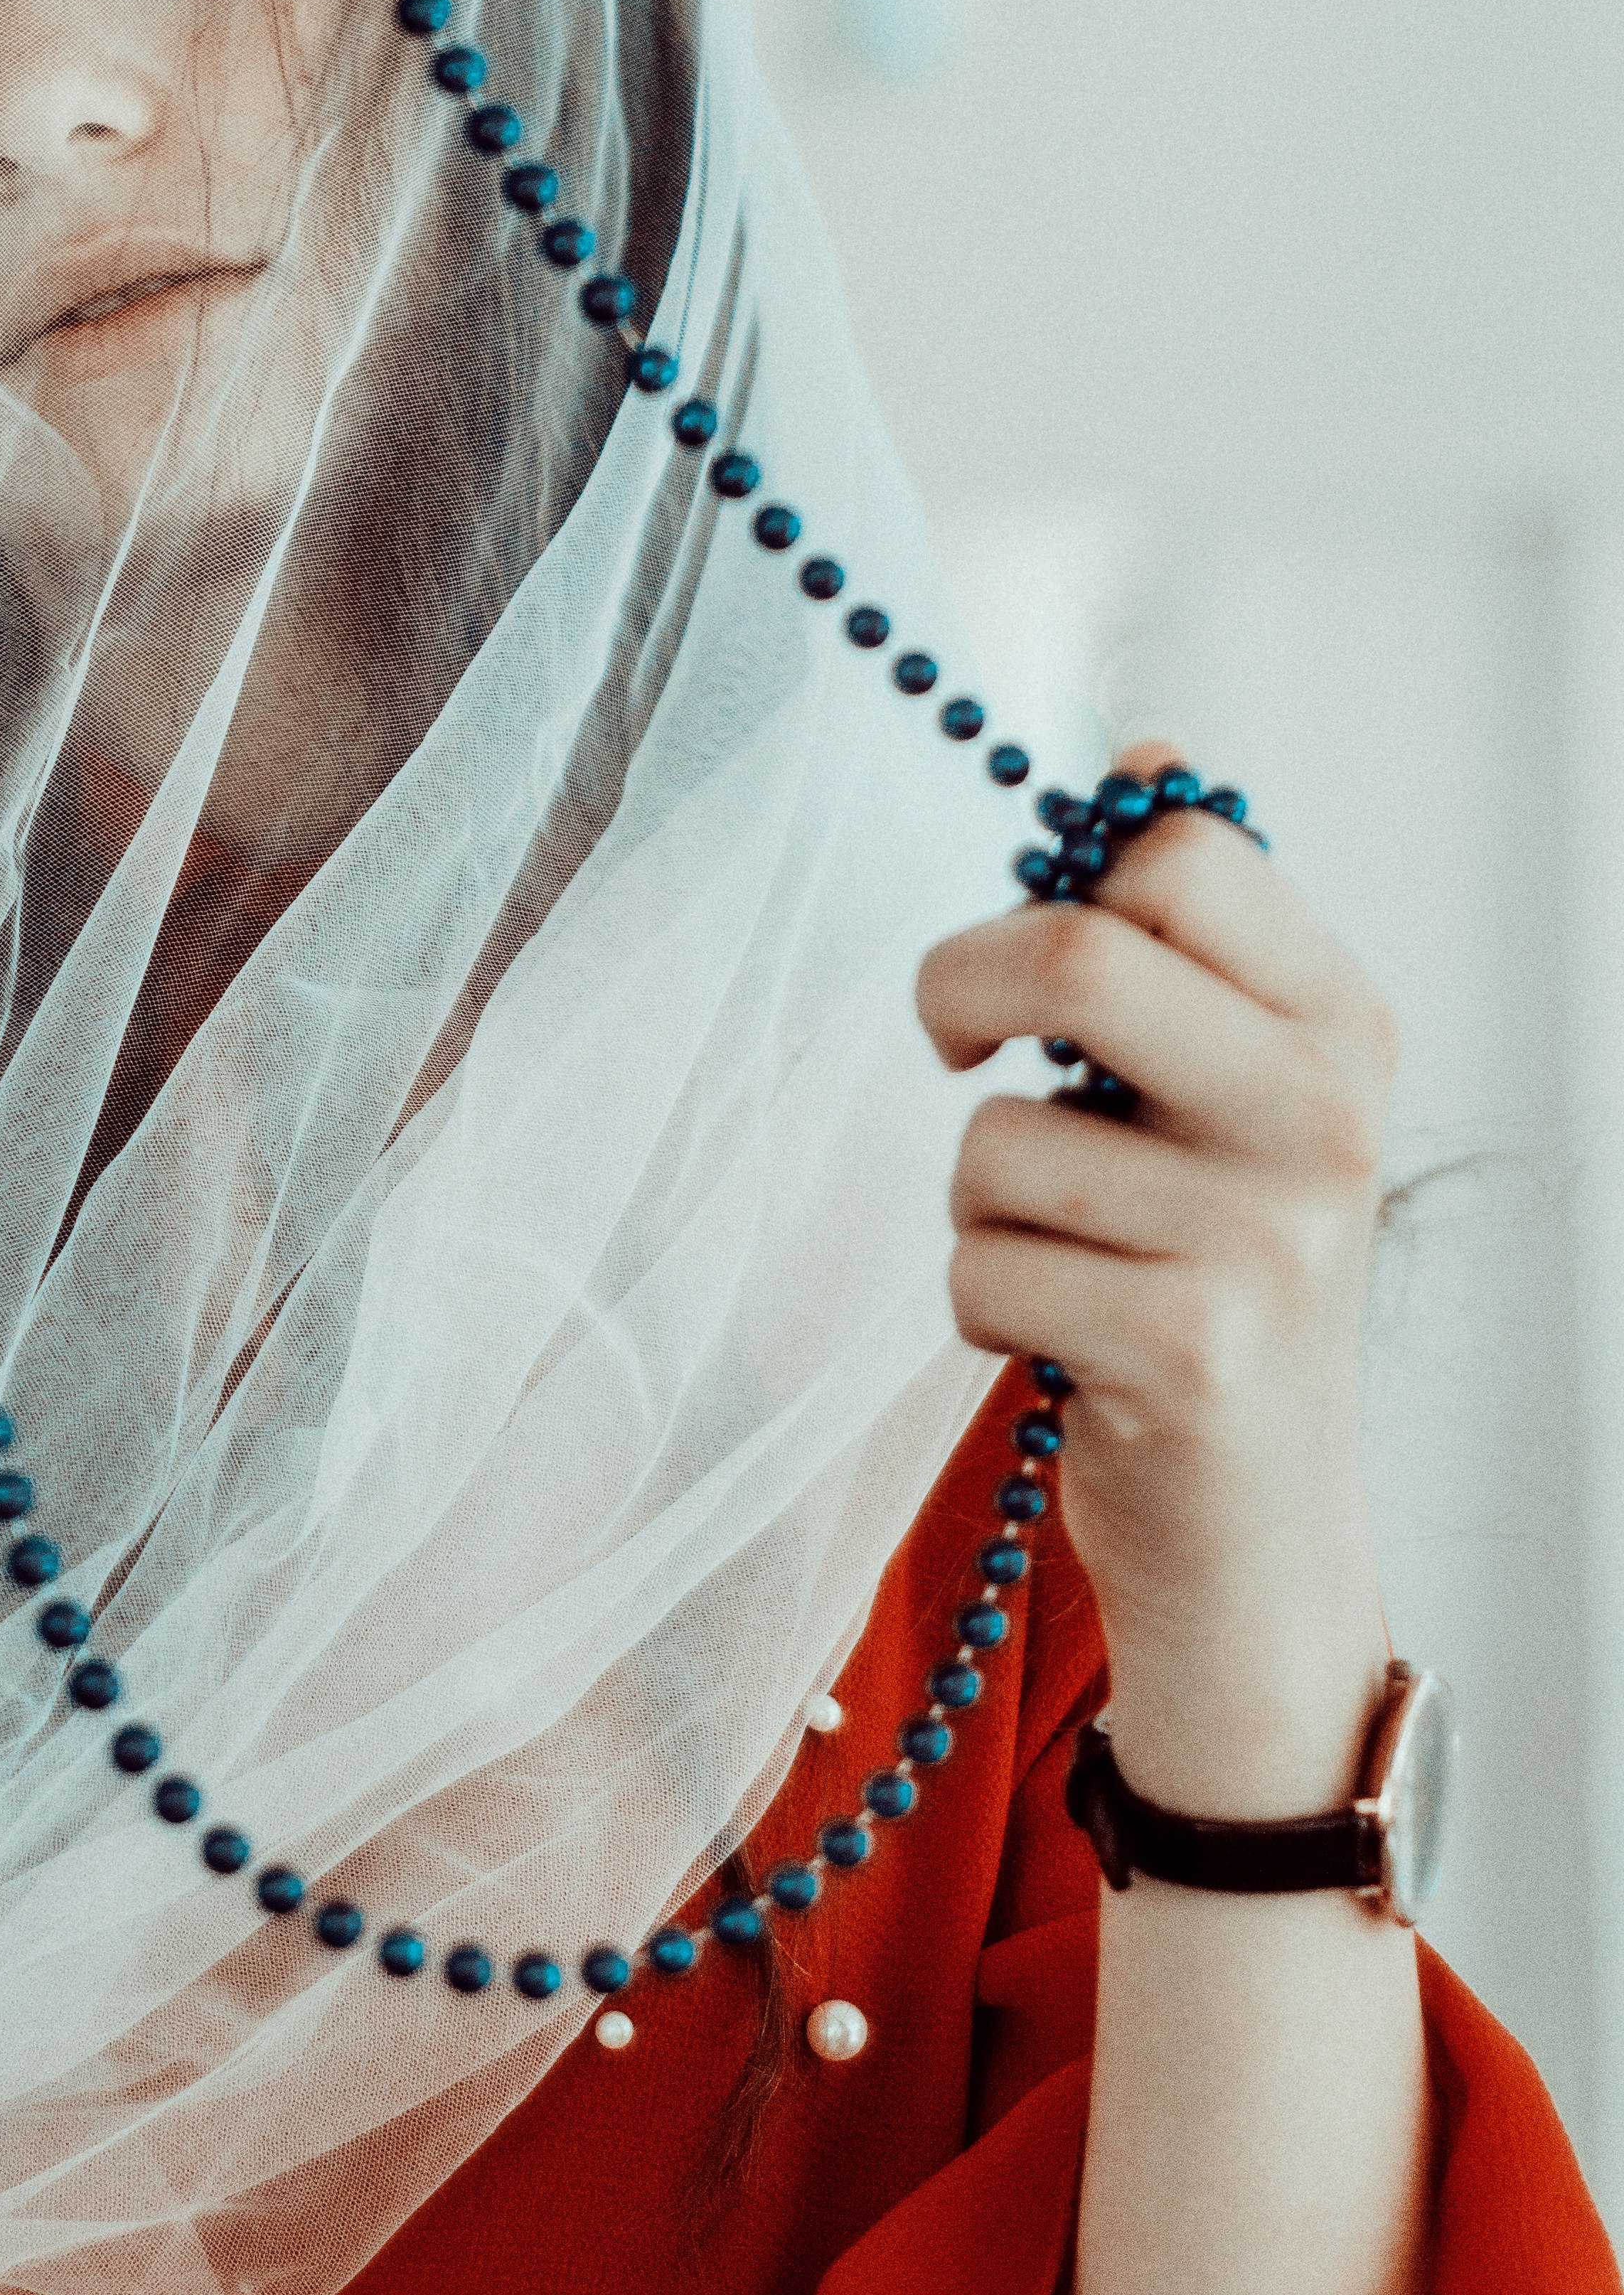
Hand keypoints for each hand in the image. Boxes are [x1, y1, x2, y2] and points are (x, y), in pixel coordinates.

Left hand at [915, 744, 1400, 1814]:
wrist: (1258, 1538)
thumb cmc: (1206, 1282)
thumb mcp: (1227, 1097)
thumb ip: (1183, 940)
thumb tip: (1142, 757)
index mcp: (1342, 1025)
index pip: (1190, 849)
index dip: (1057, 884)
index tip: (1024, 956)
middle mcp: (1327, 1118)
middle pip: (1079, 956)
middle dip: (959, 990)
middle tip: (952, 1047)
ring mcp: (1265, 1238)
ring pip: (995, 1138)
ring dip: (977, 1202)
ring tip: (1062, 1259)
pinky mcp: (1187, 1349)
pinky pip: (979, 1264)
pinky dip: (979, 1303)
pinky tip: (1062, 1345)